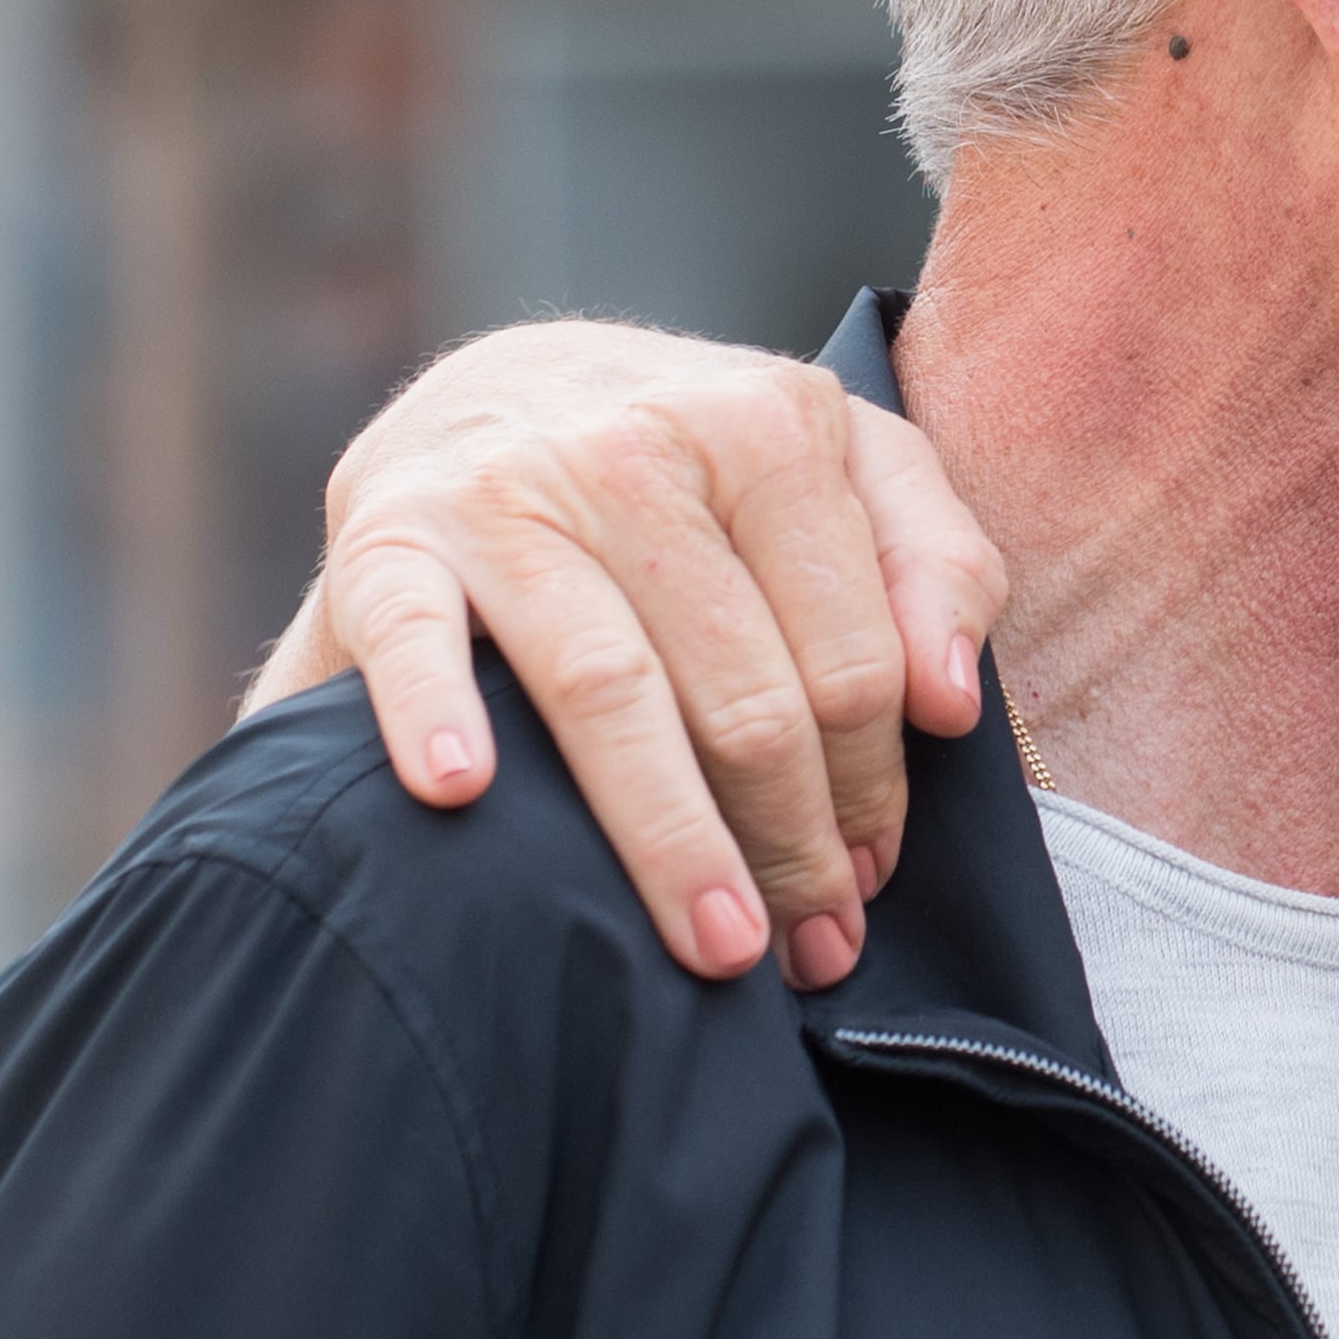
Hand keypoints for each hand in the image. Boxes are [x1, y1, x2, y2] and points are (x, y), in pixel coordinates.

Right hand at [243, 321, 1001, 986]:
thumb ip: (934, 562)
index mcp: (771, 426)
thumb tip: (950, 701)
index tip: (874, 876)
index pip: (853, 658)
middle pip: (746, 695)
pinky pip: (412, 635)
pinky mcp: (388, 535)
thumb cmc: (702, 464)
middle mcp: (638, 445)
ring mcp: (507, 492)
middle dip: (792, 843)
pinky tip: (464, 794)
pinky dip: (433, 711)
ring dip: (672, 837)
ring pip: (610, 689)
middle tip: (814, 945)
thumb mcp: (850, 469)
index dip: (875, 788)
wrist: (501, 390)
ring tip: (719, 949)